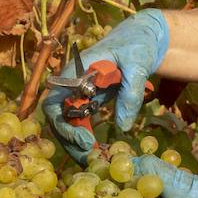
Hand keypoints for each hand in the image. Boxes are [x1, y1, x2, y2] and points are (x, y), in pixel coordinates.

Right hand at [42, 9, 168, 163]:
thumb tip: (122, 127)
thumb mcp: (138, 64)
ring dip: (75, 143)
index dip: (64, 123)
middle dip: (69, 140)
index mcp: (76, 70)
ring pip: (66, 123)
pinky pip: (81, 123)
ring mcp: (78, 93)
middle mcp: (71, 83)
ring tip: (93, 161)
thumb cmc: (137, 44)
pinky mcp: (89, 101)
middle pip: (57, 117)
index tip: (85, 138)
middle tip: (89, 157)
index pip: (55, 101)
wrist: (142, 37)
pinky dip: (86, 138)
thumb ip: (131, 93)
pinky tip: (98, 152)